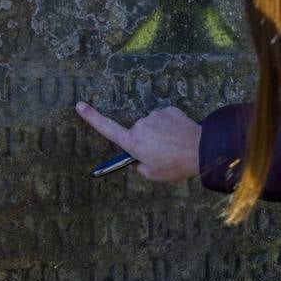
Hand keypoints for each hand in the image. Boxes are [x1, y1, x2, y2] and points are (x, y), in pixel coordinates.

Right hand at [76, 103, 201, 181]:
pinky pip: (165, 119)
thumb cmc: (175, 165)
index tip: (79, 105)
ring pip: (152, 126)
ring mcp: (154, 115)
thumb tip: (136, 158)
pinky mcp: (168, 109)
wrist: (201, 149)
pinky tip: (180, 136)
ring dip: (160, 134)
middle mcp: (140, 125)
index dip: (91, 117)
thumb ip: (139, 166)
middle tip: (163, 154)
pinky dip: (170, 126)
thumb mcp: (153, 174)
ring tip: (174, 146)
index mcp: (133, 142)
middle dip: (146, 142)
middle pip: (137, 133)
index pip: (106, 128)